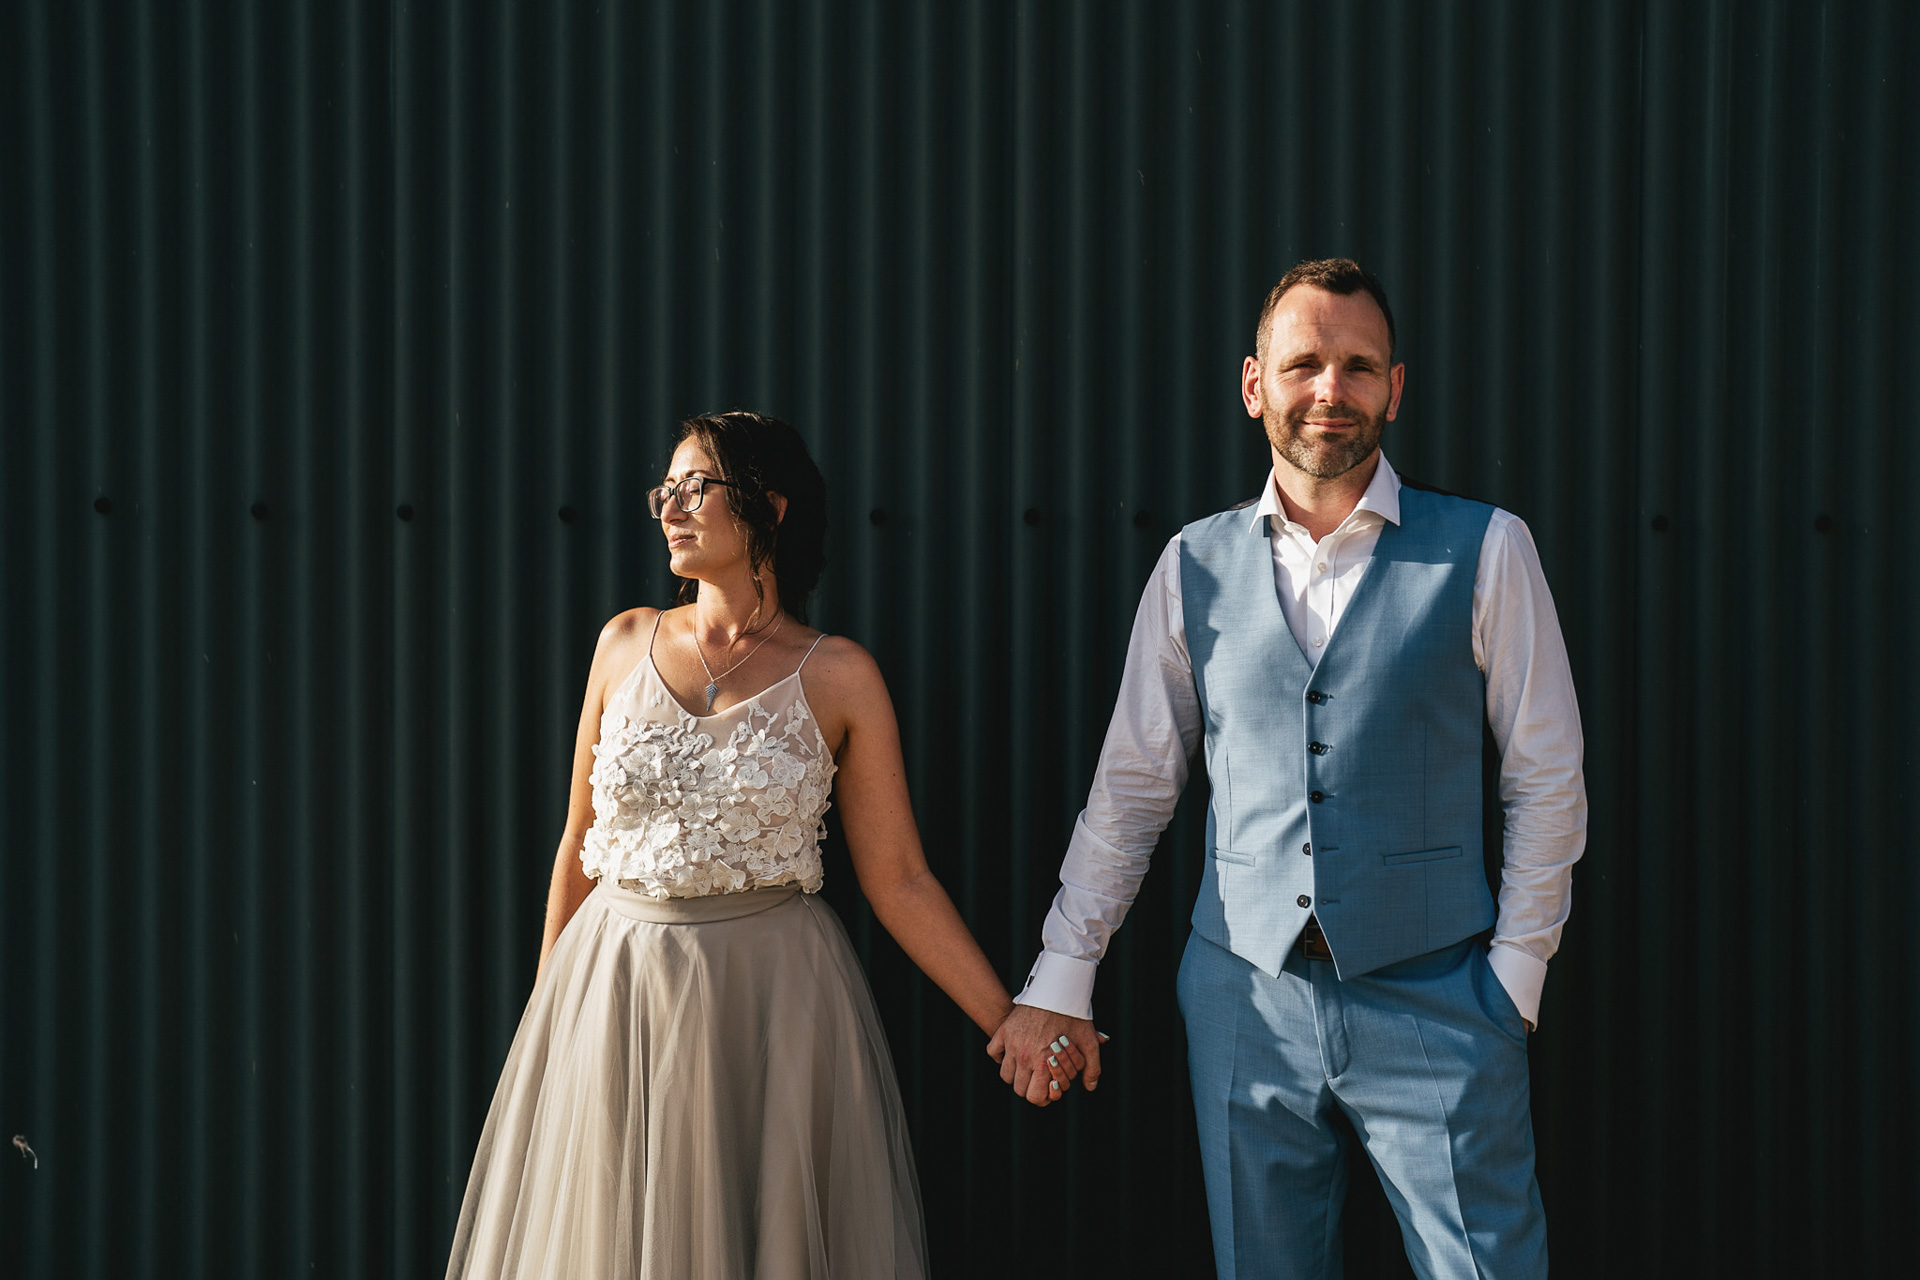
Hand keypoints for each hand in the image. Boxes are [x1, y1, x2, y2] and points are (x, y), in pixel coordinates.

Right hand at [987, 1004, 1106, 1106]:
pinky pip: (993, 1051)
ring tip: (1029, 1066)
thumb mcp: (1088, 1043)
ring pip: (1005, 1074)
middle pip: (1019, 1089)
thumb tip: (1090, 1086)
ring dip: (1016, 1074)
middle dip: (1031, 1087)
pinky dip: (1000, 1055)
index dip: (1043, 1097)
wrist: (1058, 989)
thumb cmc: (1073, 1015)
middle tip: (1040, 1077)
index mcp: (1043, 1063)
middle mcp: (1024, 1056)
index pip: (1034, 1097)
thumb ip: (1092, 1068)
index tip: (1049, 1088)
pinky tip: (1014, 1052)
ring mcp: (1011, 1043)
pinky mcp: (1004, 1031)